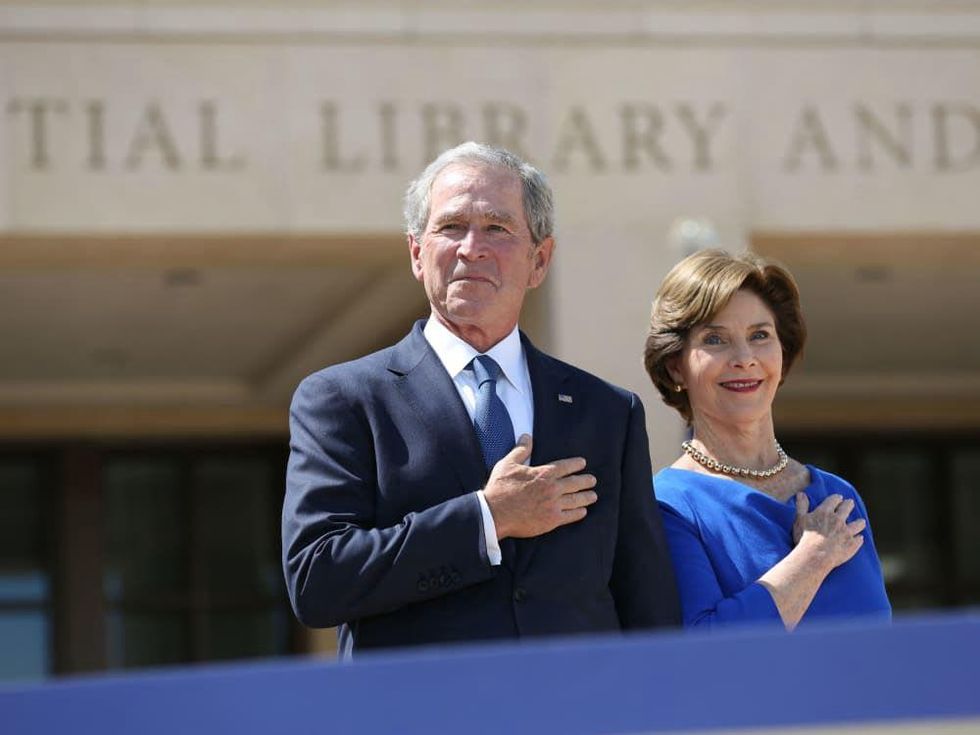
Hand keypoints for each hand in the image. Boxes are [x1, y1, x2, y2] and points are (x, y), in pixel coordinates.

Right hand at [482, 435, 597, 539]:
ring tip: (593, 496)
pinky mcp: (551, 521)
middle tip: (593, 480)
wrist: (495, 513)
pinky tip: (583, 511)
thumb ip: (520, 450)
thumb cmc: (500, 488)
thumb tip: (526, 436)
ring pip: (576, 500)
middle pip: (575, 483)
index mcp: (543, 473)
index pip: (565, 466)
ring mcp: (554, 505)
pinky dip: (579, 513)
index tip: (583, 463)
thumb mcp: (508, 464)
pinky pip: (570, 516)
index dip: (576, 464)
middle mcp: (552, 488)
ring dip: (587, 497)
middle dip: (586, 481)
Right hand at [792, 493, 865, 572]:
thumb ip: (802, 506)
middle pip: (847, 508)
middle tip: (849, 503)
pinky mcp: (852, 544)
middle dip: (849, 504)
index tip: (838, 498)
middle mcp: (838, 520)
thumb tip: (801, 494)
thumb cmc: (805, 538)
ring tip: (861, 521)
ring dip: (859, 522)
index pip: (834, 500)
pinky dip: (859, 539)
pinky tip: (859, 539)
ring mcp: (847, 532)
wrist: (815, 556)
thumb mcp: (800, 519)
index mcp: (825, 512)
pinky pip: (859, 540)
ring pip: (858, 524)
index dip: (837, 498)